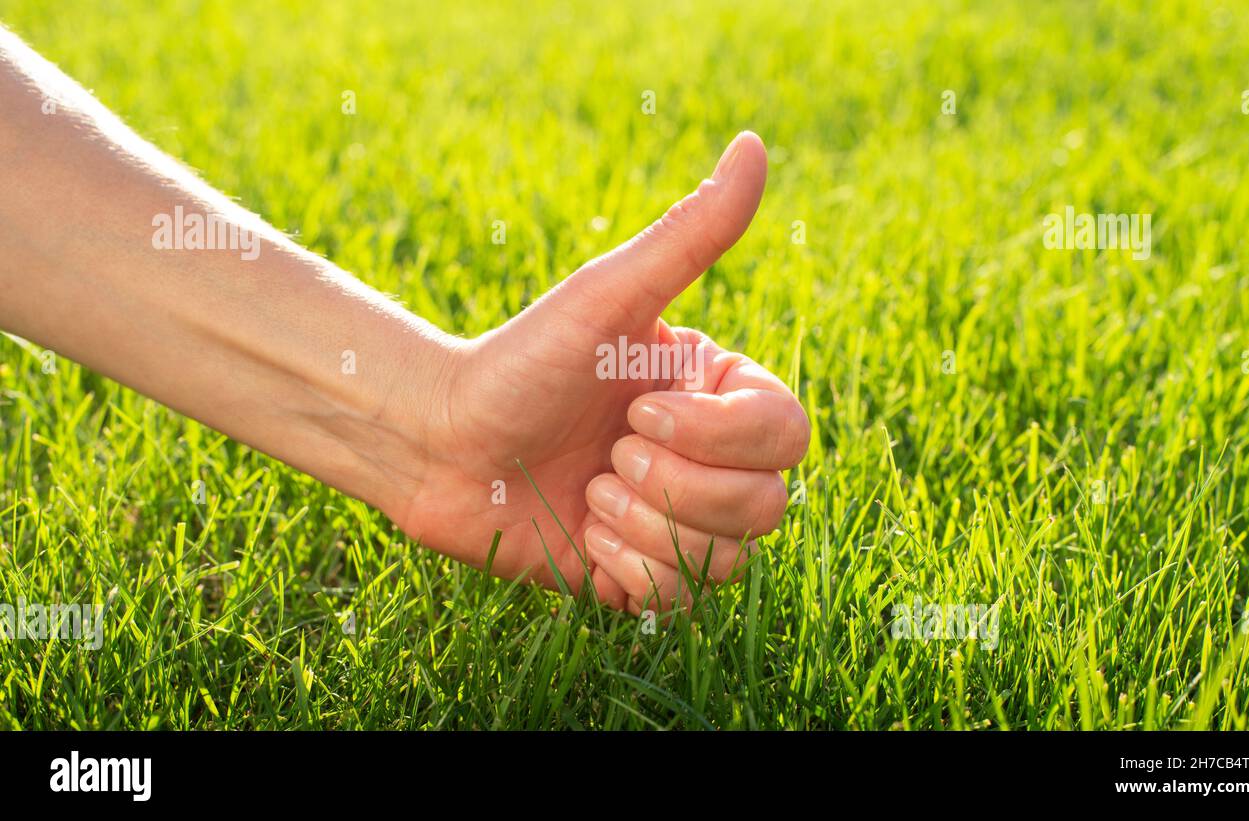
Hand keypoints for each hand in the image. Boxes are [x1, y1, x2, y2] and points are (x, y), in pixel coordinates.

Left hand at [391, 132, 809, 613]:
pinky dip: (629, 568)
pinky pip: (681, 598)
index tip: (637, 412)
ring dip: (647, 527)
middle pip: (767, 506)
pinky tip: (582, 533)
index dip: (717, 437)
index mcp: (716, 395)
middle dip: (675, 487)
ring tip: (588, 493)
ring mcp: (678, 519)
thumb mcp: (608, 298)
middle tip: (606, 456)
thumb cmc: (520, 361)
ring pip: (728, 558)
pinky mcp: (642, 572)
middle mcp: (710, 459)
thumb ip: (690, 234)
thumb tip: (756, 144)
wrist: (438, 442)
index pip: (787, 435)